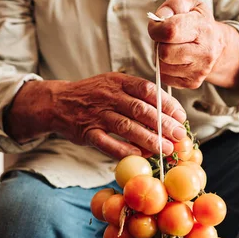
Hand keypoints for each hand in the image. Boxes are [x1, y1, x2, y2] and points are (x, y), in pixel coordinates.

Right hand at [51, 72, 186, 158]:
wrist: (58, 102)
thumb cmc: (94, 95)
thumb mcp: (114, 85)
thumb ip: (137, 95)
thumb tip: (168, 113)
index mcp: (119, 82)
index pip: (148, 90)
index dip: (167, 104)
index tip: (181, 117)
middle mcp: (108, 96)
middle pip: (141, 109)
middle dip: (163, 124)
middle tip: (179, 136)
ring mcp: (97, 114)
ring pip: (126, 126)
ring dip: (149, 139)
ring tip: (166, 149)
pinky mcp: (87, 132)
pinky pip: (107, 142)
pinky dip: (123, 150)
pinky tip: (138, 155)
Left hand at [147, 0, 226, 88]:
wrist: (216, 44)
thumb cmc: (198, 22)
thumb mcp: (189, 5)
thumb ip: (172, 5)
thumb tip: (159, 19)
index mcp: (203, 28)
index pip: (170, 31)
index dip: (156, 29)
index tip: (157, 27)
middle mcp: (205, 51)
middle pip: (165, 52)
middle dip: (160, 44)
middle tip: (167, 39)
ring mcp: (200, 70)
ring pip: (163, 66)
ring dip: (161, 57)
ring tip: (172, 48)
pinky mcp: (193, 82)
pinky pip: (166, 77)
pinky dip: (165, 68)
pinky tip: (175, 59)